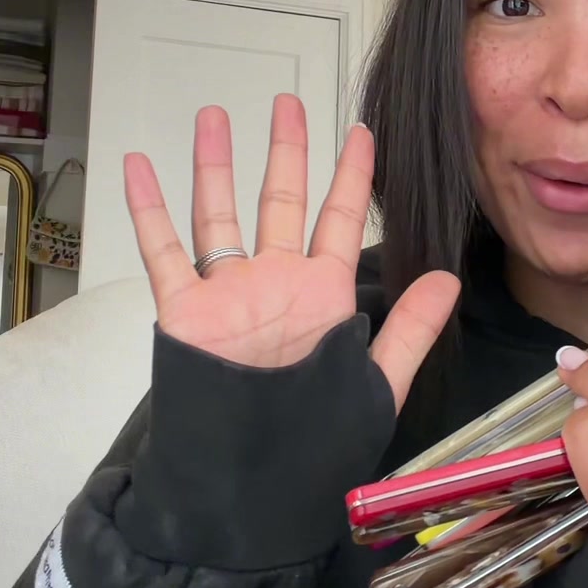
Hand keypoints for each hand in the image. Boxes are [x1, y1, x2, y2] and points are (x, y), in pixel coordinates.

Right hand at [123, 95, 459, 411]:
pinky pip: (163, 252)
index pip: (342, 220)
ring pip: (221, 213)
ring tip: (213, 113)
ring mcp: (229, 293)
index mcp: (324, 296)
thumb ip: (409, 329)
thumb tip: (449, 278)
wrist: (250, 486)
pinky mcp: (185, 311)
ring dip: (215, 163)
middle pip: (282, 201)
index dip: (353, 176)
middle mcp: (277, 283)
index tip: (362, 132)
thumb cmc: (315, 444)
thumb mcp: (376, 385)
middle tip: (289, 101)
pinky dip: (148, 209)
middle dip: (287, 151)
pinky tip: (138, 166)